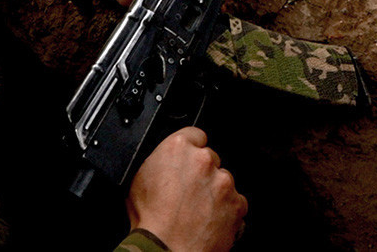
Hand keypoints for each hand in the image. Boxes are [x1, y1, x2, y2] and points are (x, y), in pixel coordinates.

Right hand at [126, 127, 246, 251]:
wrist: (167, 250)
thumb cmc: (150, 221)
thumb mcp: (138, 180)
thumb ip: (157, 162)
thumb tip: (162, 163)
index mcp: (178, 148)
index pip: (194, 134)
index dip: (190, 149)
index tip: (187, 161)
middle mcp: (204, 160)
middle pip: (209, 158)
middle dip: (202, 172)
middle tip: (188, 192)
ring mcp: (223, 182)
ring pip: (223, 180)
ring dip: (215, 192)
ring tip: (197, 211)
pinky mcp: (237, 204)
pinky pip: (235, 202)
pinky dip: (226, 210)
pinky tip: (208, 220)